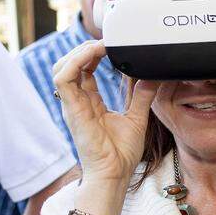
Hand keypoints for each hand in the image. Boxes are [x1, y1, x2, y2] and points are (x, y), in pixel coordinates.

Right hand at [52, 41, 158, 183]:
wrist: (114, 174)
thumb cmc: (121, 153)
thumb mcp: (137, 118)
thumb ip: (142, 97)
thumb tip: (153, 78)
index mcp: (90, 103)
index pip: (84, 70)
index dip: (93, 54)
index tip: (112, 44)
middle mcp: (77, 102)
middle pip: (71, 65)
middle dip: (85, 48)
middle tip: (107, 41)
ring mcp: (72, 105)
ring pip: (62, 67)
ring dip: (79, 52)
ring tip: (100, 45)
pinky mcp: (71, 108)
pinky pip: (64, 78)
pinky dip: (76, 62)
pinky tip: (94, 53)